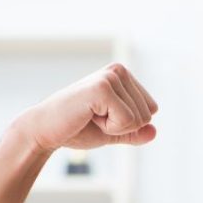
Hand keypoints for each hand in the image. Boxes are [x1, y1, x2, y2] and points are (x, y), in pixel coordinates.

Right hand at [13, 63, 158, 153]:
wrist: (47, 130)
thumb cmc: (78, 128)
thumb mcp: (114, 132)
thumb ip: (135, 132)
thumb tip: (155, 131)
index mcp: (123, 76)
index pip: (151, 110)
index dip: (129, 124)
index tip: (103, 117)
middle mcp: (118, 70)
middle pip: (147, 116)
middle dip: (123, 127)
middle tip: (95, 118)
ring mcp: (110, 76)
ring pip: (138, 120)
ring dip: (114, 127)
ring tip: (90, 116)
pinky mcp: (103, 87)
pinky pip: (127, 121)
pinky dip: (110, 128)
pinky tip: (89, 116)